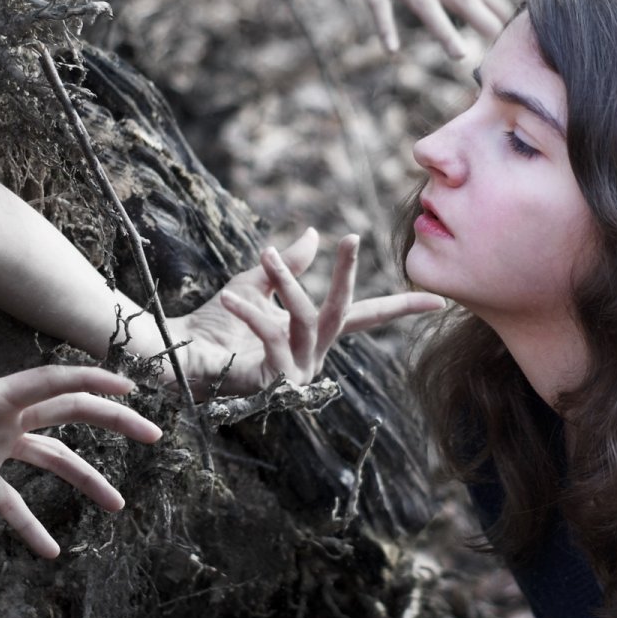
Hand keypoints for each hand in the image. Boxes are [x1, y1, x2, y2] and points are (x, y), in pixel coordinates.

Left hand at [0, 366, 160, 558]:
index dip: (93, 384)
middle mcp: (2, 417)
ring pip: (52, 460)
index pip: (54, 384)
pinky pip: (10, 502)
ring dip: (86, 479)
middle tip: (152, 434)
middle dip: (112, 422)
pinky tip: (51, 550)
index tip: (131, 390)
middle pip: (69, 415)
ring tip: (118, 506)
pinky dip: (29, 525)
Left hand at [168, 229, 443, 395]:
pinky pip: (270, 340)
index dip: (400, 306)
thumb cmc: (214, 325)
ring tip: (267, 254)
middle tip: (352, 237)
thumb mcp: (254, 285)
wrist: (177, 355)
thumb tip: (314, 233)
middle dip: (348, 275)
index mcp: (312, 335)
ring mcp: (294, 373)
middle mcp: (311, 355)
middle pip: (344, 313)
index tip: (439, 300)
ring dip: (286, 284)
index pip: (363, 315)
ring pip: (305, 320)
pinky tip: (232, 295)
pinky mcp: (271, 384)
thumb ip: (286, 266)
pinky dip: (252, 312)